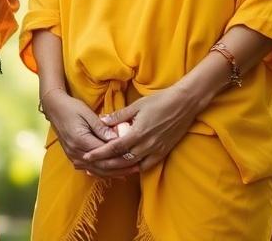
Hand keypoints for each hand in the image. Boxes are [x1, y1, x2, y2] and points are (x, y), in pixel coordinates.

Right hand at [41, 89, 127, 178]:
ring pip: (97, 171)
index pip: (105, 153)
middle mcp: (76, 153)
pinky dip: (104, 172)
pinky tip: (116, 173)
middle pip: (102, 165)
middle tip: (138, 166)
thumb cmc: (72, 107)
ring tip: (131, 171)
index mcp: (80, 141)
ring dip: (115, 173)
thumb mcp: (87, 113)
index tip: (136, 155)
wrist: (54, 109)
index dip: (121, 155)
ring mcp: (73, 157)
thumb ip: (101, 128)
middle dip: (121, 168)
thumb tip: (116, 138)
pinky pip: (91, 170)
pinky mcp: (73, 158)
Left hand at [82, 84, 201, 172]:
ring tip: (105, 169)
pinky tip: (127, 167)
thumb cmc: (160, 101)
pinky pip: (147, 165)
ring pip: (133, 166)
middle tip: (90, 167)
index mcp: (137, 133)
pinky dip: (136, 168)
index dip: (99, 153)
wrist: (184, 104)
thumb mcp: (137, 105)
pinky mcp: (163, 152)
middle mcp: (146, 146)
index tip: (87, 157)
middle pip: (121, 161)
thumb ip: (119, 115)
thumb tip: (102, 120)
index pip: (114, 148)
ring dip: (118, 169)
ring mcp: (156, 150)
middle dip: (105, 164)